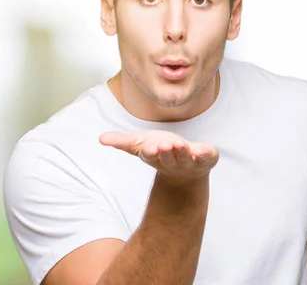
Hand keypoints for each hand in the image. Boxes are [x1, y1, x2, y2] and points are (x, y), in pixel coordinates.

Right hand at [99, 130, 218, 185]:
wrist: (187, 169)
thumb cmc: (160, 152)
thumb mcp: (140, 144)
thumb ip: (122, 141)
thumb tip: (100, 138)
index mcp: (155, 157)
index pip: (150, 156)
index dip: (150, 152)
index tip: (149, 148)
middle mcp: (172, 161)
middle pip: (167, 158)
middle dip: (165, 152)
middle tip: (163, 146)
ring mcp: (189, 161)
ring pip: (185, 158)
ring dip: (182, 152)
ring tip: (179, 144)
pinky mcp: (205, 158)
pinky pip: (206, 157)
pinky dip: (204, 154)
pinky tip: (201, 150)